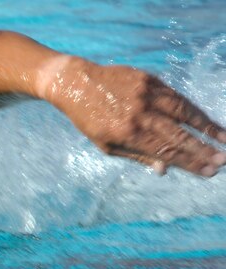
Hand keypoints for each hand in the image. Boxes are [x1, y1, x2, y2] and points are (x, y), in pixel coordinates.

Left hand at [42, 57, 225, 176]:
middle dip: (203, 150)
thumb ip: (137, 156)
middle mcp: (139, 114)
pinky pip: (176, 97)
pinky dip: (193, 109)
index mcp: (127, 133)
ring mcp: (146, 95)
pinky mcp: (149, 80)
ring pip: (184, 112)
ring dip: (207, 127)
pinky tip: (206, 119)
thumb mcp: (106, 144)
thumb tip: (164, 169)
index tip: (209, 171)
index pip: (165, 151)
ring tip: (224, 139)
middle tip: (223, 161)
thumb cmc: (89, 119)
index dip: (189, 162)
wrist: (76, 83)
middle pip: (178, 135)